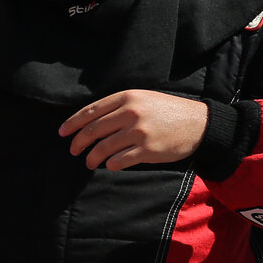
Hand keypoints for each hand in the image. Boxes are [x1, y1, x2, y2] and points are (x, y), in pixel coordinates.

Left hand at [58, 90, 209, 170]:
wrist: (199, 123)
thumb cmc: (168, 111)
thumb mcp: (143, 99)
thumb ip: (119, 107)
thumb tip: (91, 122)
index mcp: (127, 97)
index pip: (91, 111)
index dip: (73, 123)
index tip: (62, 133)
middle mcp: (131, 113)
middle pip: (93, 130)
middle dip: (78, 142)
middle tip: (73, 150)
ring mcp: (139, 132)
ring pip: (103, 148)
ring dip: (92, 157)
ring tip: (89, 162)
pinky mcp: (147, 150)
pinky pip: (119, 161)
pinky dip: (110, 164)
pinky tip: (110, 165)